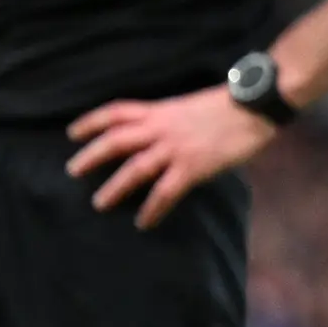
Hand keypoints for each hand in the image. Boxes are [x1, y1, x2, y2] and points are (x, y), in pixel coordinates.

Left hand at [65, 86, 277, 228]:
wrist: (255, 104)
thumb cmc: (226, 106)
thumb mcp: (186, 107)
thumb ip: (166, 121)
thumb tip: (152, 137)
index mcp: (159, 110)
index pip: (116, 112)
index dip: (91, 122)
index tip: (71, 133)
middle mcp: (161, 127)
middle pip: (116, 140)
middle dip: (91, 156)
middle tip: (72, 171)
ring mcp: (176, 147)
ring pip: (135, 168)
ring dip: (114, 187)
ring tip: (99, 203)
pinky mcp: (193, 166)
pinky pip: (166, 191)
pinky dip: (152, 209)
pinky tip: (143, 222)